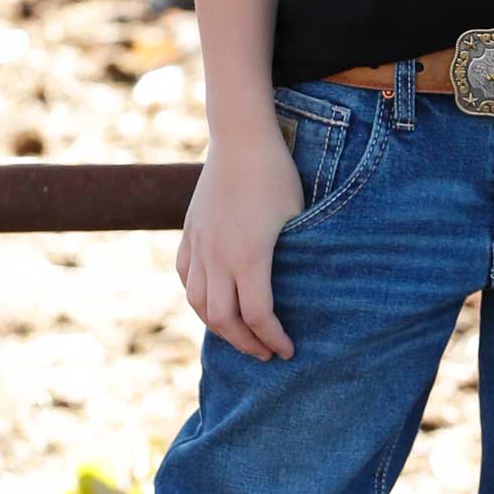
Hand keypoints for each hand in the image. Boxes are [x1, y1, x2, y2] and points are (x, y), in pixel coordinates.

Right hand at [175, 123, 303, 359]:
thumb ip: (294, 257)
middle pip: (223, 320)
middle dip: (245, 343)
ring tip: (239, 334)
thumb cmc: (277, 175)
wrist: (241, 138)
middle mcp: (218, 257)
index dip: (273, 339)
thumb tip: (306, 288)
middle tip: (265, 354)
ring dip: (218, 326)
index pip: (258, 316)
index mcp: (249, 257)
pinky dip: (198, 297)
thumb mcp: (297, 218)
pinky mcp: (190, 232)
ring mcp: (199, 245)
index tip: (288, 350)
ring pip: (198, 302)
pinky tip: (212, 302)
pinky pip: (186, 277)